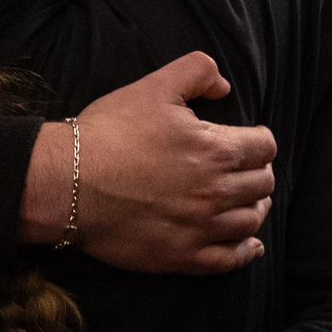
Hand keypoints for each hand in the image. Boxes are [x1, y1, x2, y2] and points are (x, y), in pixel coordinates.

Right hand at [22, 52, 275, 275]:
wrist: (66, 182)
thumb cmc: (108, 133)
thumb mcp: (152, 87)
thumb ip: (197, 71)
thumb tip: (224, 86)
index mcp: (215, 150)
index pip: (264, 147)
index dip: (259, 141)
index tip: (251, 141)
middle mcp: (215, 192)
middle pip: (261, 185)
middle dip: (258, 173)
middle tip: (246, 169)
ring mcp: (200, 228)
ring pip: (250, 221)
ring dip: (254, 208)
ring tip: (246, 202)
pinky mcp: (181, 257)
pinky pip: (229, 260)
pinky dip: (246, 251)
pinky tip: (249, 245)